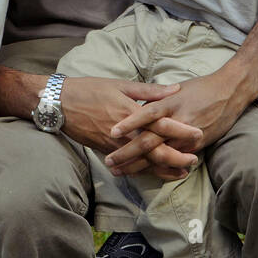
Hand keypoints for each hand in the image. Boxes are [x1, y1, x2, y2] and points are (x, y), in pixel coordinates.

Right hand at [59, 77, 202, 180]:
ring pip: (143, 162)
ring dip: (163, 169)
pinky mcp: (106, 151)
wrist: (59, 103)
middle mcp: (124, 133)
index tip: (199, 134)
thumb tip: (174, 89)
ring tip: (181, 172)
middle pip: (155, 151)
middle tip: (194, 160)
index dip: (181, 131)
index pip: (161, 125)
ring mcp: (114, 145)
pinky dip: (143, 171)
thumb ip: (149, 91)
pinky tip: (155, 173)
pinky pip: (128, 165)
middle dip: (176, 158)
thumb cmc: (89, 89)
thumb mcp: (120, 84)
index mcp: (130, 112)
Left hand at [103, 70, 244, 175]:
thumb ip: (156, 99)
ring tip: (121, 171)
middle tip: (110, 162)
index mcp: (170, 102)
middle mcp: (178, 121)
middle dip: (128, 153)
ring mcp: (187, 136)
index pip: (147, 114)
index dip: (129, 124)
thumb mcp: (175, 89)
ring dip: (139, 165)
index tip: (112, 133)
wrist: (230, 92)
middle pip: (150, 140)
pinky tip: (145, 174)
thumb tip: (136, 107)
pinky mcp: (197, 146)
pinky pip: (175, 160)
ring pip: (160, 155)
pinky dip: (159, 168)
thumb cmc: (200, 88)